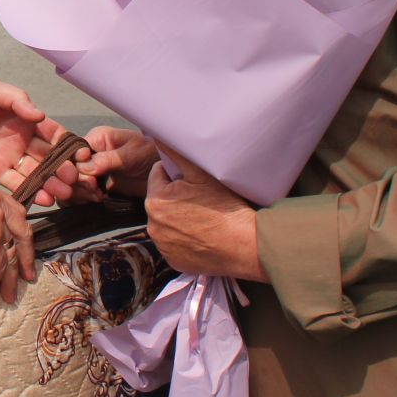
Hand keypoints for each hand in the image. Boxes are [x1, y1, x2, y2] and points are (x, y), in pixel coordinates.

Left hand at [0, 78, 76, 205]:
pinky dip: (31, 191)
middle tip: (75, 180)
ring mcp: (8, 156)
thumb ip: (17, 100)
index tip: (82, 156)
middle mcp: (21, 139)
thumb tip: (40, 115)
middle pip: (49, 157)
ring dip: (51, 183)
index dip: (68, 145)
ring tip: (64, 194)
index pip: (53, 133)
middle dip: (64, 168)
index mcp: (24, 118)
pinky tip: (44, 199)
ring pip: (36, 173)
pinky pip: (16, 183)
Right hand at [70, 126, 160, 199]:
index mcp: (96, 139)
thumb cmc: (152, 154)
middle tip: (95, 190)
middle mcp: (90, 154)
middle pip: (69, 170)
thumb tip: (84, 166)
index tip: (90, 179)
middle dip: (78, 182)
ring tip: (97, 196)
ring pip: (71, 183)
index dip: (75, 167)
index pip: (73, 152)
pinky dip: (83, 199)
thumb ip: (108, 159)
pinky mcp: (96, 187)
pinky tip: (96, 200)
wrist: (166, 173)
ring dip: (80, 192)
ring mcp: (92, 171)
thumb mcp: (132, 154)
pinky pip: (80, 194)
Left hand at [144, 149, 265, 280]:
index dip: (176, 175)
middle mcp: (152, 225)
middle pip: (161, 200)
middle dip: (175, 196)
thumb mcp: (201, 174)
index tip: (194, 182)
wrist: (244, 245)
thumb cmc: (224, 206)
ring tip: (201, 217)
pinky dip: (182, 238)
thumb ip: (176, 153)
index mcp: (155, 201)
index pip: (158, 176)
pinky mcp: (173, 261)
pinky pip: (173, 243)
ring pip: (166, 222)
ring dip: (177, 217)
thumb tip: (159, 135)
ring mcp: (162, 246)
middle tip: (200, 199)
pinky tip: (200, 235)